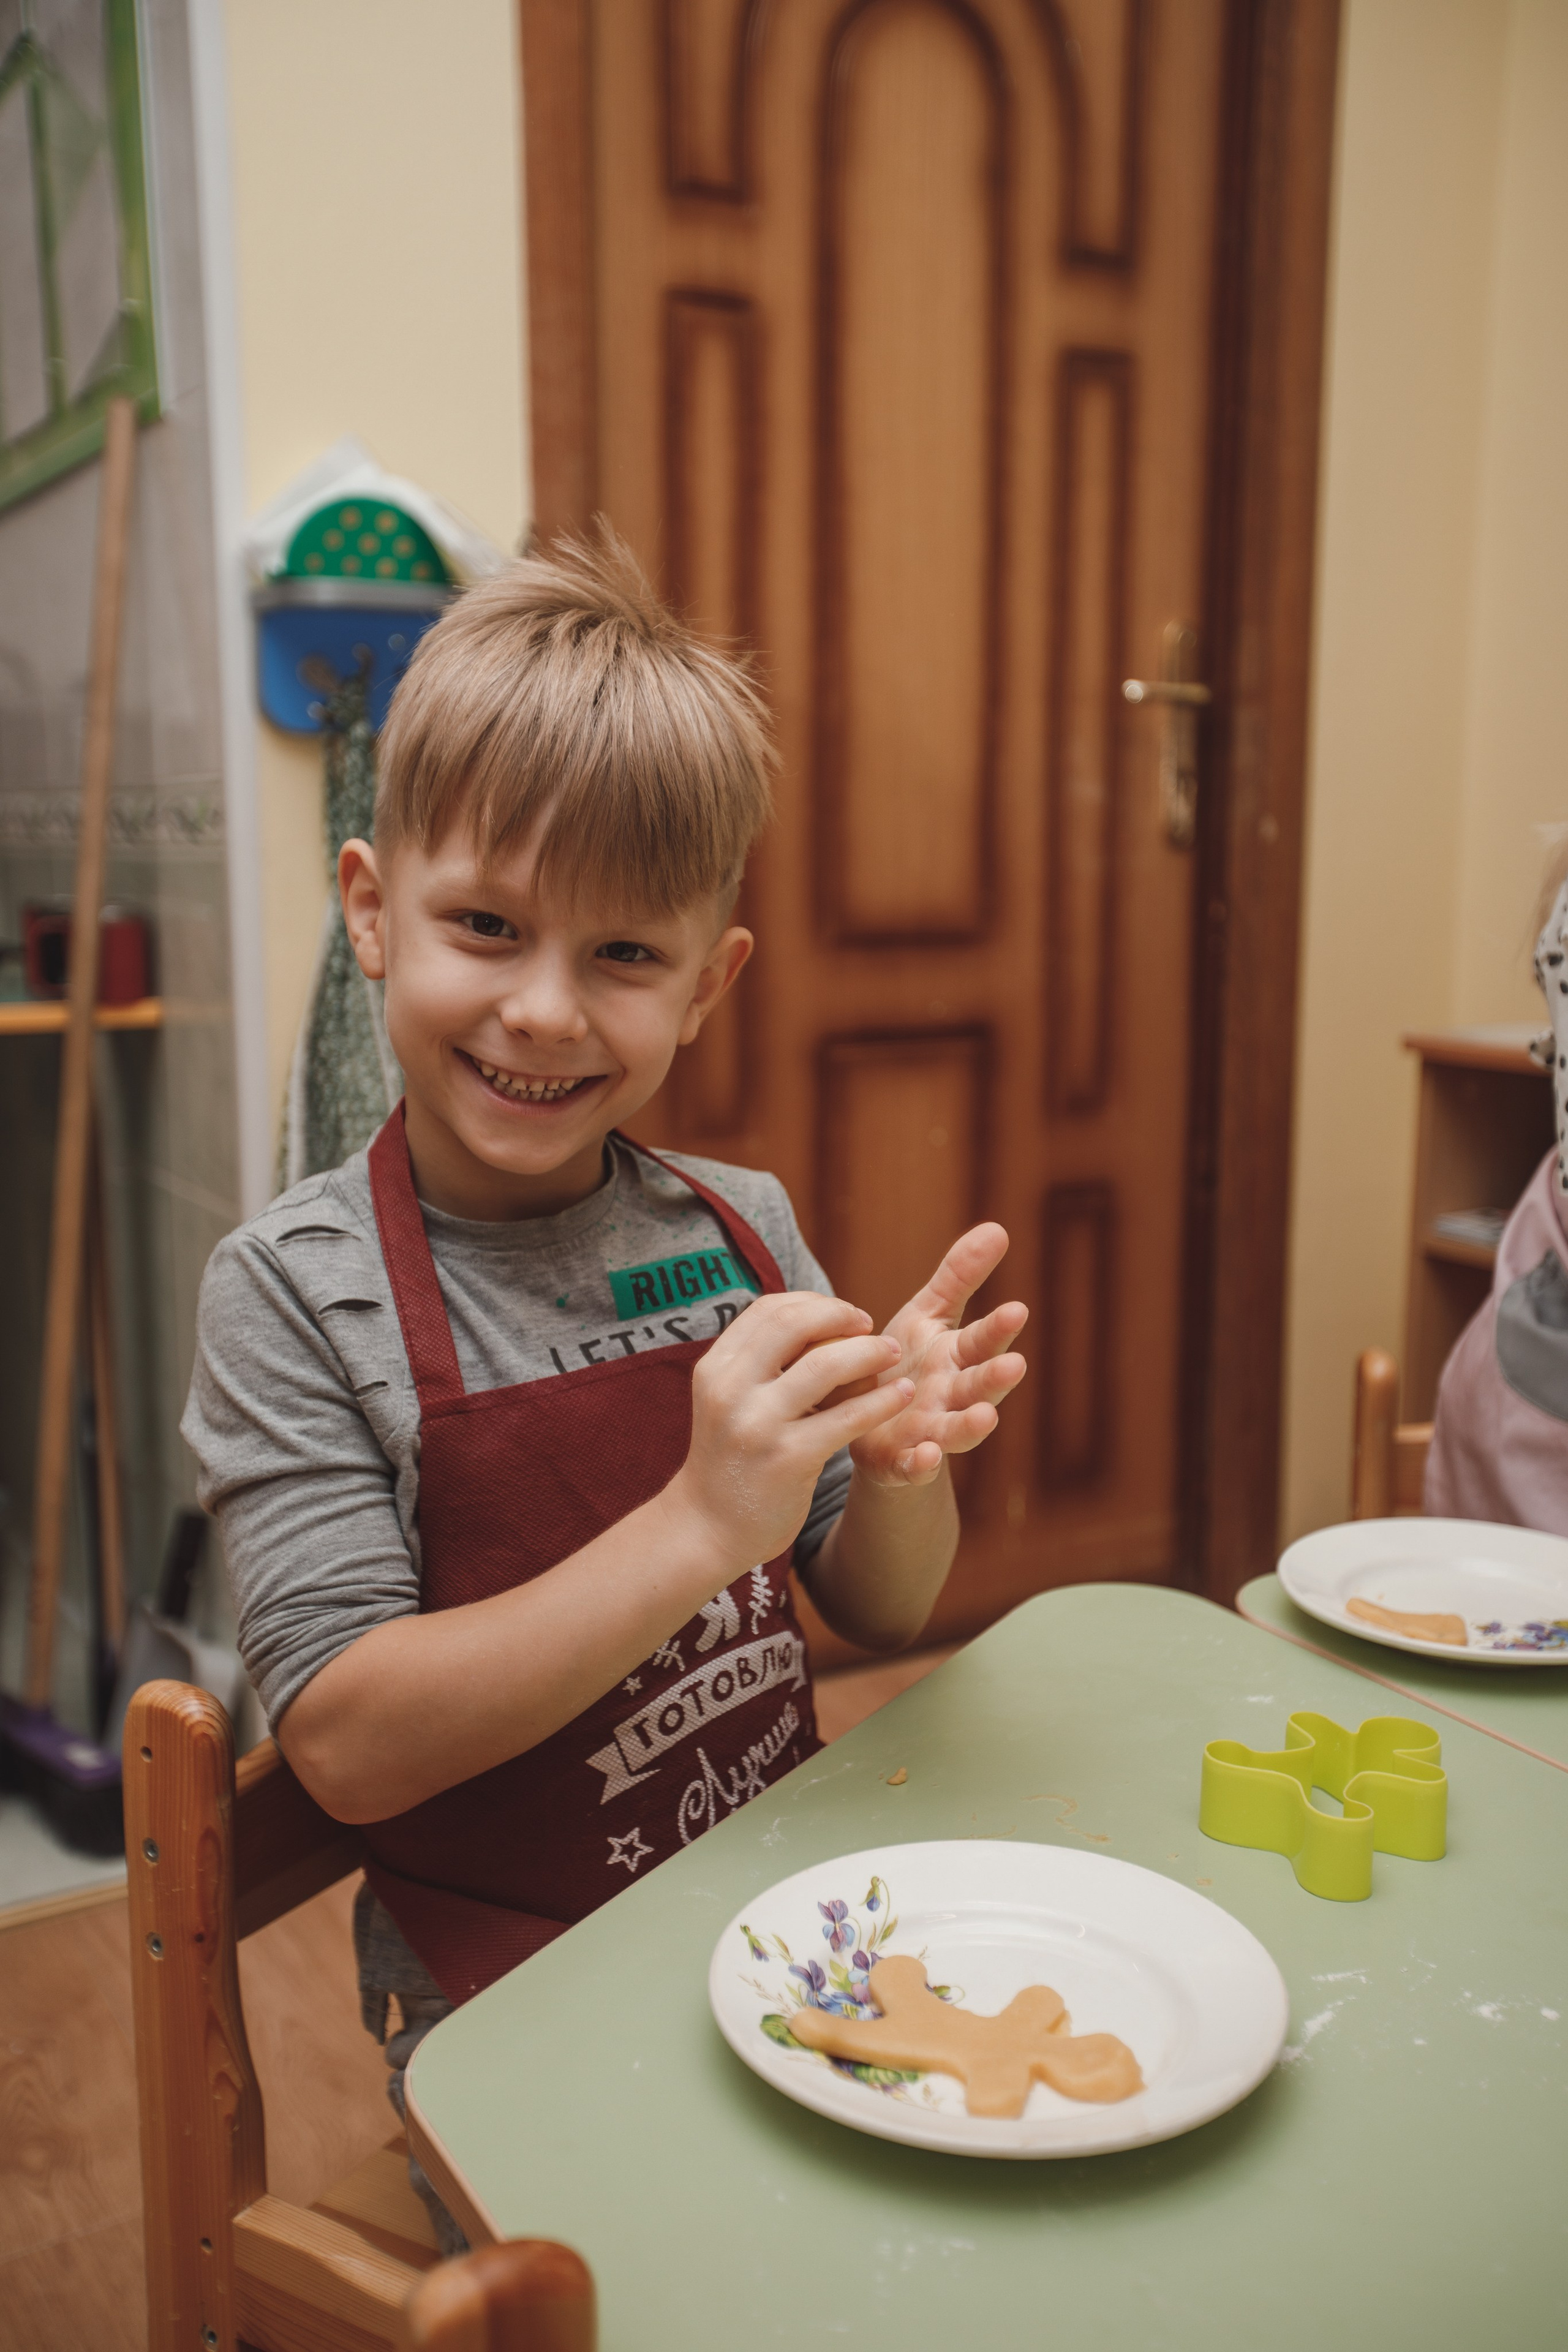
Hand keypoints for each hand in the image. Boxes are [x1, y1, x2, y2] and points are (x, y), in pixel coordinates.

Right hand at [668, 1292, 912, 1567]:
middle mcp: (730, 1389)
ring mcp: (757, 1424)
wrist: (706, 1529)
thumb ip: (762, 1365)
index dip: (814, 1303)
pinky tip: (901, 1395)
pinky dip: (882, 1401)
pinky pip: (847, 1417)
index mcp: (715, 1368)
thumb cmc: (732, 1458)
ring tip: (893, 1354)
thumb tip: (820, 1322)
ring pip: (825, 1365)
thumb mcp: (729, 1402)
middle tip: (871, 1326)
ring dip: (869, 1352)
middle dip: (841, 1315)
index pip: (768, 1309)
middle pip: (793, 1323)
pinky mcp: (788, 1459)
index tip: (845, 1314)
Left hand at [847, 1225, 1026, 1486]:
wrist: (868, 1423)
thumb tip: (998, 1227)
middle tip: (1015, 1364)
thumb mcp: (927, 1315)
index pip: (982, 1340)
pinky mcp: (903, 1461)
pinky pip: (915, 1466)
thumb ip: (960, 1278)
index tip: (1016, 1308)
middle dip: (997, 1376)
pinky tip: (927, 1456)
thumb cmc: (904, 1362)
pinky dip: (922, 1463)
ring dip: (972, 1425)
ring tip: (985, 1418)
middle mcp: (952, 1396)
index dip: (998, 1327)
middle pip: (979, 1386)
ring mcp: (931, 1430)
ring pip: (957, 1430)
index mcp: (957, 1358)